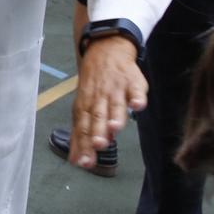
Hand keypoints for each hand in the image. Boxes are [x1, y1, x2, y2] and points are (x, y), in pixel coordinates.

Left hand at [66, 37, 144, 169]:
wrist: (106, 50)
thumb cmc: (94, 86)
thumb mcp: (83, 107)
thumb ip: (80, 134)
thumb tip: (75, 161)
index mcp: (85, 106)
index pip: (82, 127)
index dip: (83, 145)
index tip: (84, 163)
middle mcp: (99, 98)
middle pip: (98, 116)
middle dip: (98, 131)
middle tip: (98, 146)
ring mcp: (116, 89)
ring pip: (115, 104)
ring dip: (116, 116)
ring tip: (116, 128)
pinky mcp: (132, 82)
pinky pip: (135, 90)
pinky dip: (136, 97)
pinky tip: (138, 106)